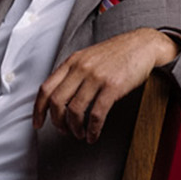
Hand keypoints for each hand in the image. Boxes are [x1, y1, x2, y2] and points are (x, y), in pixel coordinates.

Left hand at [33, 28, 177, 142]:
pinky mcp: (112, 87)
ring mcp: (96, 77)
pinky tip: (93, 134)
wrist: (142, 44)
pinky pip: (96, 114)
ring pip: (75, 111)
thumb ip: (73, 73)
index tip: (38, 123)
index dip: (38, 110)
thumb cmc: (116, 53)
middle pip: (57, 102)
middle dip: (57, 122)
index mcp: (71, 62)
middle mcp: (80, 68)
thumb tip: (59, 97)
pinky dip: (93, 129)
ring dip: (75, 128)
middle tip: (64, 131)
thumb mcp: (88, 57)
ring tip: (80, 134)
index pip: (45, 88)